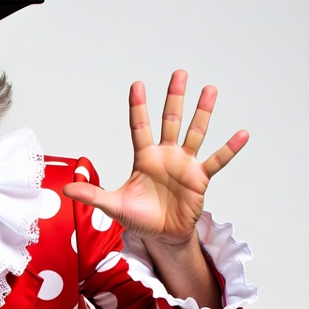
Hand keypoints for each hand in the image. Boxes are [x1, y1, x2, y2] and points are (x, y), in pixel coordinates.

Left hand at [64, 70, 247, 246]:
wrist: (161, 236)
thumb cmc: (139, 217)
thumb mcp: (113, 205)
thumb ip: (92, 195)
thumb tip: (66, 190)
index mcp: (144, 158)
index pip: (139, 127)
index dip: (138, 108)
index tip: (137, 85)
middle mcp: (166, 156)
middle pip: (170, 121)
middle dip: (174, 98)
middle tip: (179, 73)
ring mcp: (185, 165)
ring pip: (195, 133)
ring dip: (203, 112)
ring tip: (210, 90)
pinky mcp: (200, 179)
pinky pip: (216, 161)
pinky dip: (229, 149)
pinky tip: (242, 134)